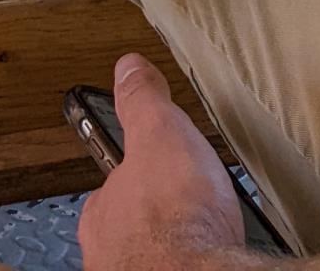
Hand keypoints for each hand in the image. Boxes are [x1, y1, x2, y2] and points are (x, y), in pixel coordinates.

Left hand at [78, 55, 246, 268]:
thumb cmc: (173, 218)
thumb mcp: (158, 132)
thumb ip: (140, 102)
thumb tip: (128, 68)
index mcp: (102, 212)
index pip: (112, 186)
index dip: (139, 173)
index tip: (161, 170)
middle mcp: (111, 252)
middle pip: (133, 224)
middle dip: (160, 212)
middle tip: (192, 201)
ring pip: (155, 250)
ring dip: (179, 239)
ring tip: (212, 227)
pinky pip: (185, 264)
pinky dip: (198, 258)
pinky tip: (217, 252)